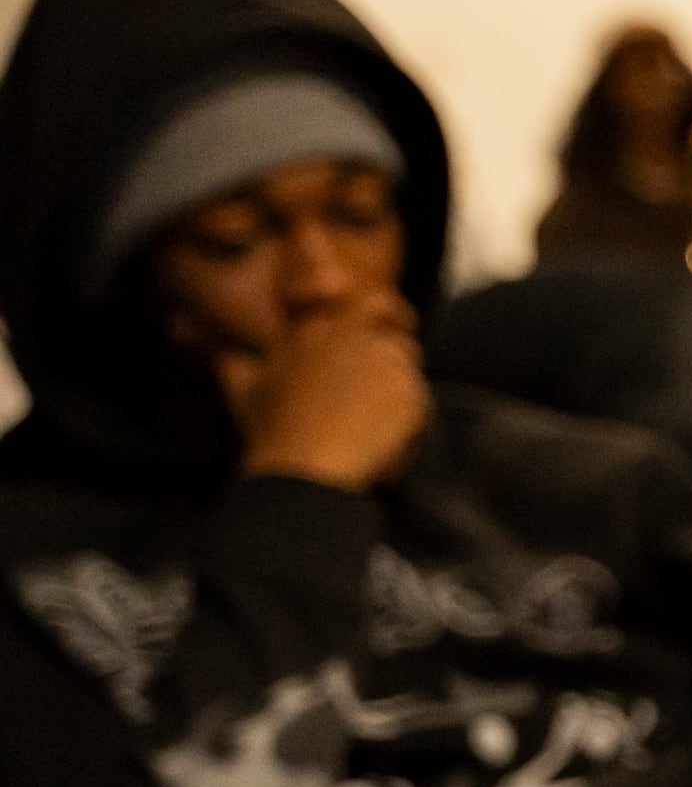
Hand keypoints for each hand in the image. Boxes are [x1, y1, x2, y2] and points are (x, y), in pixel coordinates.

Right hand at [225, 293, 426, 488]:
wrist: (302, 467)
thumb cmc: (269, 432)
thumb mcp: (241, 387)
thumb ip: (224, 354)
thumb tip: (178, 324)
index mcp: (314, 329)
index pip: (358, 319)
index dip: (363, 354)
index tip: (355, 385)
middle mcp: (350, 333)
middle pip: (390, 344)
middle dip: (384, 375)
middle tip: (365, 412)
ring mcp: (382, 358)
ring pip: (406, 370)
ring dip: (396, 397)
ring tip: (370, 429)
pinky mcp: (408, 386)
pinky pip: (420, 399)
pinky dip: (409, 421)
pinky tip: (383, 440)